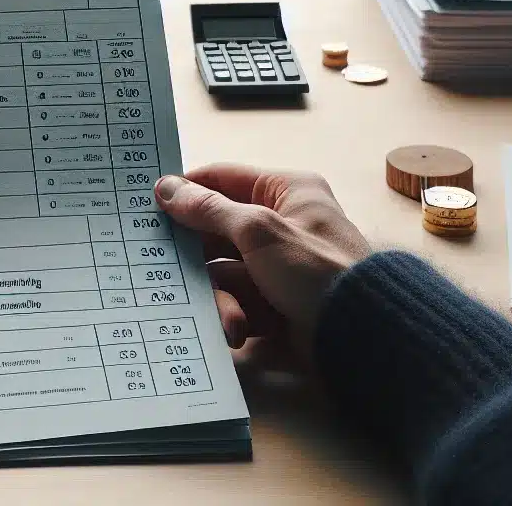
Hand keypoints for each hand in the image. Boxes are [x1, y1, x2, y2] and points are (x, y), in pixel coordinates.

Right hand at [155, 164, 370, 354]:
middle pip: (217, 231)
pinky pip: (239, 300)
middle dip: (198, 258)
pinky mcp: (276, 300)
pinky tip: (238, 329)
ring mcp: (278, 264)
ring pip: (224, 271)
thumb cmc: (315, 268)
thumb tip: (166, 187)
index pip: (223, 179)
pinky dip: (236, 314)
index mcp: (285, 191)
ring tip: (230, 318)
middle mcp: (281, 222)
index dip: (187, 192)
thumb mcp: (258, 231)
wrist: (362, 332)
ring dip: (221, 296)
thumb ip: (209, 209)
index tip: (149, 208)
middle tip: (165, 269)